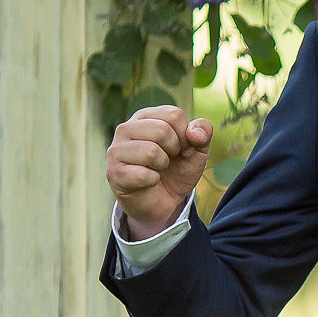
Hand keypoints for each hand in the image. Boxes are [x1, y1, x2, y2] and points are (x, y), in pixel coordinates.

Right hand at [106, 105, 211, 237]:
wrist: (164, 201)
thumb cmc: (176, 170)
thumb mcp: (197, 150)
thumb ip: (203, 133)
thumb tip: (195, 133)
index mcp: (145, 116)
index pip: (174, 115)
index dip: (186, 136)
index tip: (181, 148)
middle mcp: (126, 128)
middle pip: (162, 130)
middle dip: (174, 151)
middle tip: (168, 161)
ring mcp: (116, 150)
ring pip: (151, 152)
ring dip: (163, 166)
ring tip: (157, 169)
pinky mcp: (114, 173)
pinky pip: (143, 174)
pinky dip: (153, 181)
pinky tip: (148, 181)